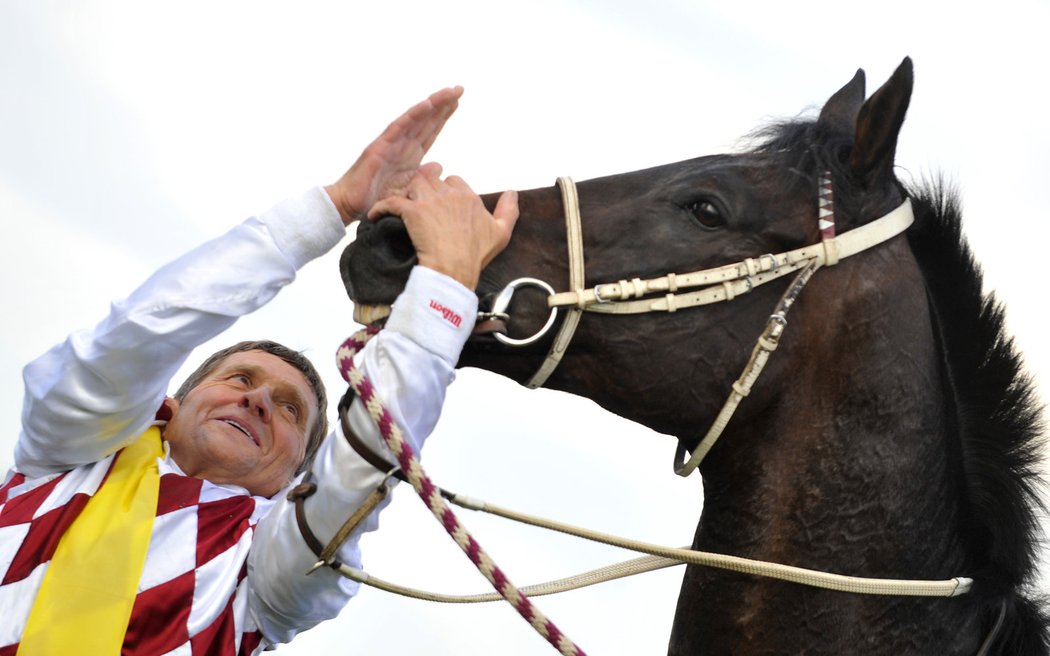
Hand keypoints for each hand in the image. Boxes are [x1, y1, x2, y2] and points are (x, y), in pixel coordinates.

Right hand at [325, 86, 462, 224]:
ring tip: (449, 92)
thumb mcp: (405, 190)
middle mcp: (400, 145)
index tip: (457, 102)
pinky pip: (399, 127)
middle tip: (459, 88)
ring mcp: (390, 143)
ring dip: (432, 104)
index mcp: (408, 155)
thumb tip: (439, 165)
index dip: (442, 117)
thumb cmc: (373, 199)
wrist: (348, 206)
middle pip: (425, 121)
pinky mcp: (379, 147)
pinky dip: (413, 115)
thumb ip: (422, 177)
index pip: (429, 132)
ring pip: (415, 119)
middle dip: (442, 104)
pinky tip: (427, 104)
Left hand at [369, 167, 518, 289]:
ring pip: (412, 185)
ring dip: (405, 195)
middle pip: (431, 179)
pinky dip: (381, 208)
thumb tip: (513, 192)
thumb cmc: (474, 256)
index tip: (440, 205)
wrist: (453, 271)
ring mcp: (429, 202)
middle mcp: (449, 195)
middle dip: (423, 189)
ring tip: (399, 208)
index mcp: (468, 197)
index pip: (453, 181)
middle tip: (417, 205)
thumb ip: (509, 210)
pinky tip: (376, 215)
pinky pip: (391, 202)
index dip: (445, 191)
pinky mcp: (411, 212)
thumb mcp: (501, 234)